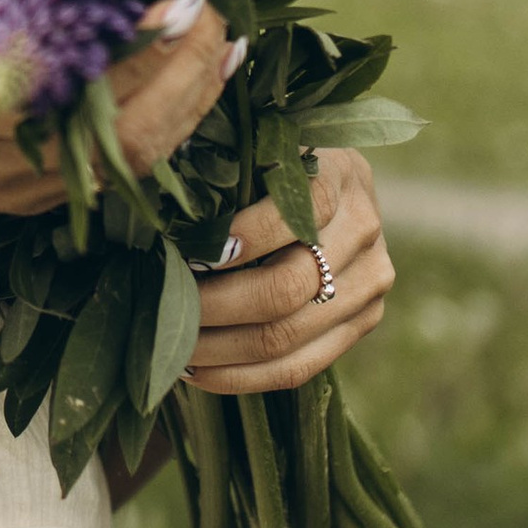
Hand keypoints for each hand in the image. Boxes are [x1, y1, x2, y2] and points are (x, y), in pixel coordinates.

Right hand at [0, 0, 239, 269]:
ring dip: (191, 94)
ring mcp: (35, 185)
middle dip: (181, 68)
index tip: (173, 2)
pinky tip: (206, 72)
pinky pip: (129, 160)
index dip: (127, 48)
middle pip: (129, 127)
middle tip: (217, 4)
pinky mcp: (45, 189)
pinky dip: (177, 117)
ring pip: (141, 151)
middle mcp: (15, 163)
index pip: (71, 87)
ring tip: (228, 33)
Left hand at [185, 147, 394, 392]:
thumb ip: (220, 176)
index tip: (189, 256)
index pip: (295, 213)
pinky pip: (299, 367)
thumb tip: (157, 218)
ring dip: (220, 349)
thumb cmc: (270, 165)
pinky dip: (242, 376)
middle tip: (166, 308)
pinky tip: (198, 372)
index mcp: (337, 174)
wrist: (333, 189)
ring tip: (172, 346)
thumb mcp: (253, 151)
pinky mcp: (363, 321)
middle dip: (216, 304)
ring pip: (289, 336)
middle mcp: (363, 229)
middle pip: (287, 286)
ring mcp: (370, 280)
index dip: (241, 238)